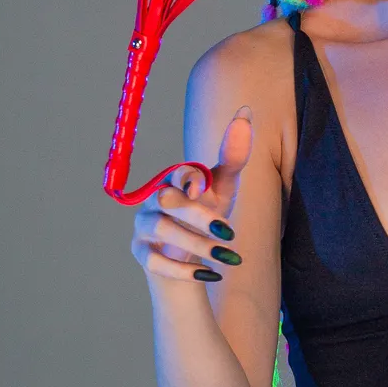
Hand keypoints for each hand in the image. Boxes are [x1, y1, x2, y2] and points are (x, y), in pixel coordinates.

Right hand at [130, 105, 253, 284]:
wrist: (190, 264)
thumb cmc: (206, 220)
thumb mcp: (223, 191)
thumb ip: (232, 157)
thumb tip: (246, 110)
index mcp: (173, 181)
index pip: (177, 173)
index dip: (190, 178)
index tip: (205, 189)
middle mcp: (153, 200)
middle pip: (167, 200)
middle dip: (199, 216)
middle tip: (230, 234)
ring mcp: (143, 227)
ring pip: (161, 229)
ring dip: (197, 245)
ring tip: (228, 259)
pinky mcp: (141, 254)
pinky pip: (154, 261)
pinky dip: (183, 269)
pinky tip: (209, 275)